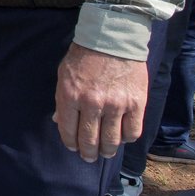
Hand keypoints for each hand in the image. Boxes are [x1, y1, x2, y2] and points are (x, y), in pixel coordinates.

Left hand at [53, 43, 146, 161]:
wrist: (112, 38)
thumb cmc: (84, 56)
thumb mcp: (64, 74)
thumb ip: (62, 99)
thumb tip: (58, 121)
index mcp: (70, 95)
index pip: (68, 130)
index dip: (70, 143)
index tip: (73, 147)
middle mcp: (92, 103)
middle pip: (90, 140)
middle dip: (88, 152)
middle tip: (89, 157)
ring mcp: (116, 105)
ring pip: (111, 140)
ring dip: (107, 150)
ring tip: (106, 152)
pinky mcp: (136, 103)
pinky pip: (132, 131)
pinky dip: (126, 138)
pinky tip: (122, 137)